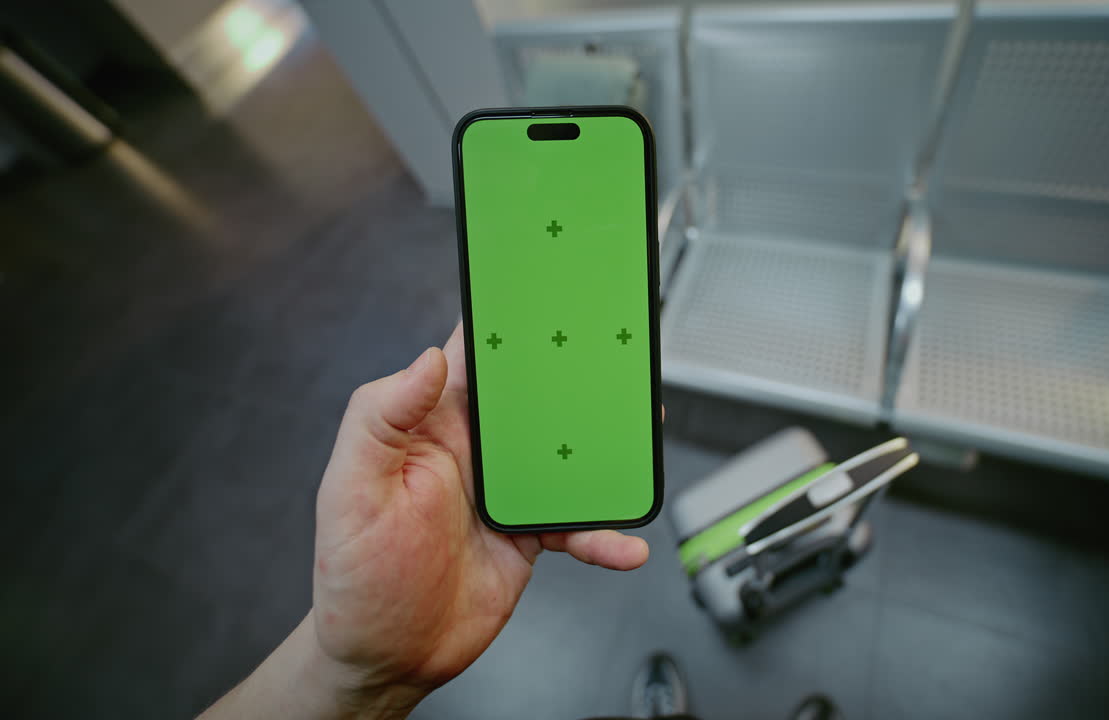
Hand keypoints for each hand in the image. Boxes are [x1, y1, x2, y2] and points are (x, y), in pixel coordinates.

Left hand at [310, 323, 649, 707]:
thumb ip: (380, 418)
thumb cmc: (354, 576)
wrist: (386, 656)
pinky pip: (577, 523)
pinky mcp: (530, 534)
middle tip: (616, 354)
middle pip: (537, 396)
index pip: (471, 355)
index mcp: (432, 426)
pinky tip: (623, 542)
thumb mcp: (350, 490)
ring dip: (605, 445)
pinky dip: (604, 532)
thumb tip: (426, 360)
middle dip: (576, 373)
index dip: (505, 316)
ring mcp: (506, 491)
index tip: (543, 286)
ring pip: (569, 452)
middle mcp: (475, 450)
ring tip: (642, 435)